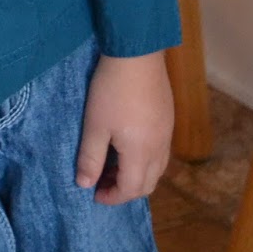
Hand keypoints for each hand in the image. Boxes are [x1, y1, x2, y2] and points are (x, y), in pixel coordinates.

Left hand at [76, 50, 172, 204]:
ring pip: (157, 168)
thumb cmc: (111, 91)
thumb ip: (90, 157)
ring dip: (137, 175)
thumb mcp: (95, 125)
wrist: (137, 54)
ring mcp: (167, 133)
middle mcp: (159, 148)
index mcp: (141, 154)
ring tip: (114, 165)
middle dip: (126, 189)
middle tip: (103, 182)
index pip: (131, 189)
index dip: (113, 196)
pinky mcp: (168, 118)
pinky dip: (145, 160)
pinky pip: (161, 152)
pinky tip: (129, 145)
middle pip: (148, 183)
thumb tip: (84, 185)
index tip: (94, 194)